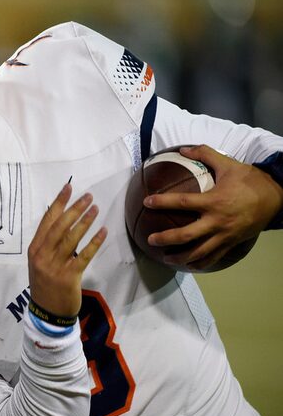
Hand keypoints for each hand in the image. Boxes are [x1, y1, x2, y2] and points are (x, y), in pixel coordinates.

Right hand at [28, 183, 106, 316]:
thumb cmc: (45, 285)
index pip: (47, 221)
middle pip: (59, 226)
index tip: (68, 188)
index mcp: (34, 249)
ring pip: (71, 238)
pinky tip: (103, 231)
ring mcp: (54, 266)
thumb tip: (64, 222)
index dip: (58, 203)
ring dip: (84, 221)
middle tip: (87, 196)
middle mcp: (42, 255)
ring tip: (95, 209)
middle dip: (74, 209)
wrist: (46, 313)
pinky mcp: (69, 276)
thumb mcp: (40, 262)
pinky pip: (83, 256)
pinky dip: (94, 243)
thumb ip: (49, 244)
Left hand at [144, 145, 282, 269]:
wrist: (278, 196)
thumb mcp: (228, 164)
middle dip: (166, 238)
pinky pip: (215, 257)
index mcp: (214, 201)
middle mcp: (218, 221)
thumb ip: (204, 154)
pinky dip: (201, 263)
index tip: (147, 202)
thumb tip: (182, 149)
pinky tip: (190, 265)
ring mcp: (225, 235)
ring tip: (166, 258)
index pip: (183, 202)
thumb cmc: (251, 179)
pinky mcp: (233, 243)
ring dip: (181, 257)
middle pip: (186, 235)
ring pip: (199, 252)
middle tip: (150, 239)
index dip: (163, 202)